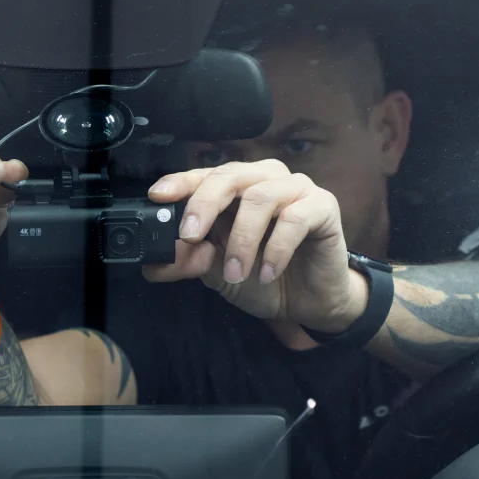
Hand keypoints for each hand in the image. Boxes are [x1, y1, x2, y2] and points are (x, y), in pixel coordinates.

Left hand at [142, 159, 367, 331]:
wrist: (310, 302)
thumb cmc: (263, 277)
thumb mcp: (217, 272)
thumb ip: (189, 261)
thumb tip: (155, 262)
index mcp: (237, 189)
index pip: (205, 176)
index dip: (181, 182)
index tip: (158, 196)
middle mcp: (265, 180)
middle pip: (230, 177)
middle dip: (204, 205)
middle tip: (190, 236)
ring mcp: (296, 189)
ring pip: (261, 198)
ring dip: (241, 240)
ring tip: (235, 274)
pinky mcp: (323, 207)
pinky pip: (295, 218)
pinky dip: (276, 249)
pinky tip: (266, 273)